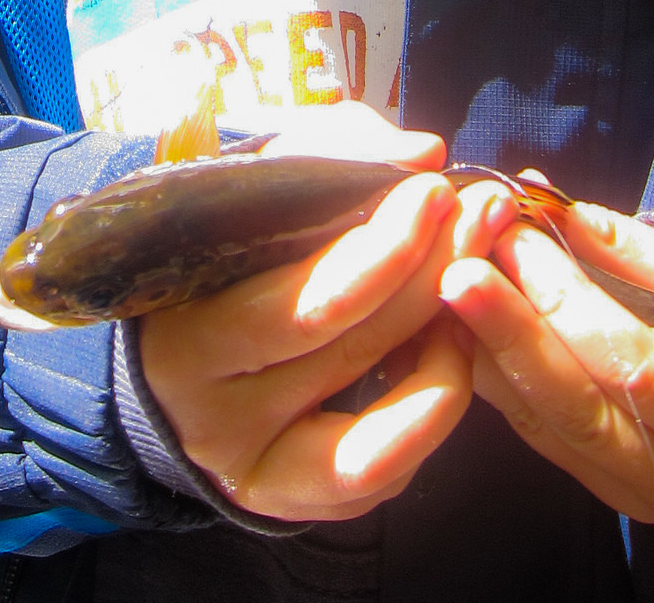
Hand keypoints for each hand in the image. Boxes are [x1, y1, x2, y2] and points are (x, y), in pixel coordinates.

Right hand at [138, 104, 472, 521]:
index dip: (382, 248)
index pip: (302, 300)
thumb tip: (420, 153)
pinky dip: (426, 412)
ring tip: (480, 284)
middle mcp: (211, 411)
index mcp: (188, 328)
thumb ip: (328, 152)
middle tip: (483, 213)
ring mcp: (251, 465)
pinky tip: (450, 349)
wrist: (169, 355)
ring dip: (447, 348)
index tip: (434, 188)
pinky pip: (378, 476)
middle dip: (429, 271)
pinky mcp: (289, 501)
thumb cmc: (220, 252)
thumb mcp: (252, 185)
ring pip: (372, 430)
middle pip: (346, 348)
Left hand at [440, 183, 653, 539]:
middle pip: (581, 409)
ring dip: (489, 352)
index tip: (520, 239)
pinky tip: (458, 326)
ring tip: (447, 287)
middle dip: (512, 333)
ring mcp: (636, 493)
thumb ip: (639, 252)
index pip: (638, 370)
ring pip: (546, 426)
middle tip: (458, 270)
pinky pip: (534, 431)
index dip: (572, 304)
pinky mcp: (596, 487)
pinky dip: (493, 375)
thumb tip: (560, 211)